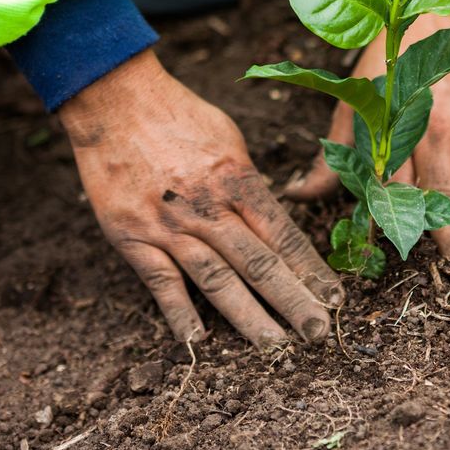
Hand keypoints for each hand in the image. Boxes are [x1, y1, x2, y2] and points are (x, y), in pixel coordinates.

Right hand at [59, 50, 343, 344]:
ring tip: (274, 348)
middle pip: (259, 264)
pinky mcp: (132, 237)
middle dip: (293, 302)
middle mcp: (208, 208)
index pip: (284, 235)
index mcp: (237, 180)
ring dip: (248, 317)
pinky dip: (180, 313)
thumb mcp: (230, 140)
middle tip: (318, 334)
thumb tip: (271, 215)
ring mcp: (169, 226)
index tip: (335, 299)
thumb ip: (249, 183)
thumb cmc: (179, 115)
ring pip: (217, 280)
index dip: (312, 271)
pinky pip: (161, 282)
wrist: (114, 101)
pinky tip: (198, 341)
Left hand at [287, 11, 449, 256]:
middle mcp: (431, 135)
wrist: (427, 17)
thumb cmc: (382, 71)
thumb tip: (295, 196)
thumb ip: (329, 158)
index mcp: (393, 134)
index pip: (393, 189)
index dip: (398, 223)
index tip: (402, 256)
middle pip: (441, 193)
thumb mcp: (350, 109)